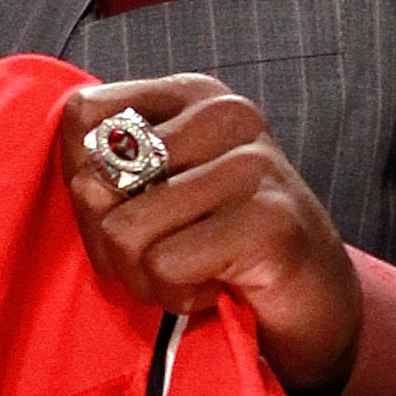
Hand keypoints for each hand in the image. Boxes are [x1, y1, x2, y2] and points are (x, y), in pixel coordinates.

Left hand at [61, 75, 362, 395]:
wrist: (314, 300)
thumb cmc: (221, 245)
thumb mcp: (158, 193)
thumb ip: (108, 171)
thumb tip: (81, 184)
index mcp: (192, 95)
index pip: (81, 117)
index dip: (80, 180)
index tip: (127, 211)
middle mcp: (224, 114)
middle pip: (94, 181)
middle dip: (110, 244)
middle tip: (162, 259)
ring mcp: (251, 164)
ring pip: (125, 231)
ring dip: (146, 278)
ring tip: (190, 275)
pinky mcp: (267, 220)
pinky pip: (165, 266)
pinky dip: (178, 296)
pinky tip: (215, 288)